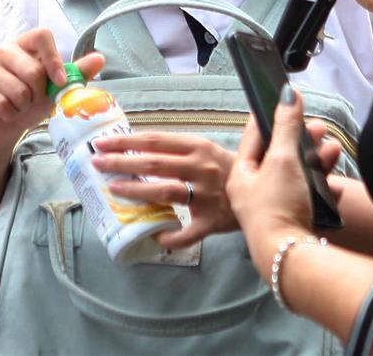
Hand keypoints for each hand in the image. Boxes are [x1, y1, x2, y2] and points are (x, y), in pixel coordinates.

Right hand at [0, 27, 103, 153]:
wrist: (3, 126)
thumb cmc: (30, 101)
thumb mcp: (57, 87)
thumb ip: (77, 72)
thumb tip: (100, 58)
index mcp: (24, 44)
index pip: (42, 35)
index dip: (54, 59)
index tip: (60, 82)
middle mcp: (1, 50)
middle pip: (33, 70)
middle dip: (39, 93)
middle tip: (33, 100)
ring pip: (17, 90)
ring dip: (24, 106)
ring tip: (19, 106)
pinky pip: (0, 103)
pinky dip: (10, 114)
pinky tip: (5, 113)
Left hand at [91, 121, 340, 250]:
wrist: (277, 193)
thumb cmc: (245, 167)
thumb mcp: (219, 148)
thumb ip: (190, 143)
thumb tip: (154, 134)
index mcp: (201, 146)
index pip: (158, 139)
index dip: (129, 139)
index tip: (104, 140)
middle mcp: (201, 168)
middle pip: (155, 163)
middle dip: (122, 161)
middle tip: (95, 161)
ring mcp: (205, 196)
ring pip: (164, 193)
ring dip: (136, 192)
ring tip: (111, 189)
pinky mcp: (212, 221)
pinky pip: (187, 233)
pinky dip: (169, 237)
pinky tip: (150, 236)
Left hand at [227, 86, 334, 279]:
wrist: (291, 257)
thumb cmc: (277, 205)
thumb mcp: (282, 158)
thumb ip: (286, 125)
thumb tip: (287, 94)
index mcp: (242, 175)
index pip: (253, 136)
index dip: (270, 116)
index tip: (284, 100)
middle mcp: (255, 191)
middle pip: (280, 154)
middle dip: (302, 139)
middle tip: (320, 128)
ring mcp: (276, 206)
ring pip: (298, 173)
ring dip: (316, 160)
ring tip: (333, 150)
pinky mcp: (294, 219)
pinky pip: (309, 194)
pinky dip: (322, 184)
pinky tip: (335, 182)